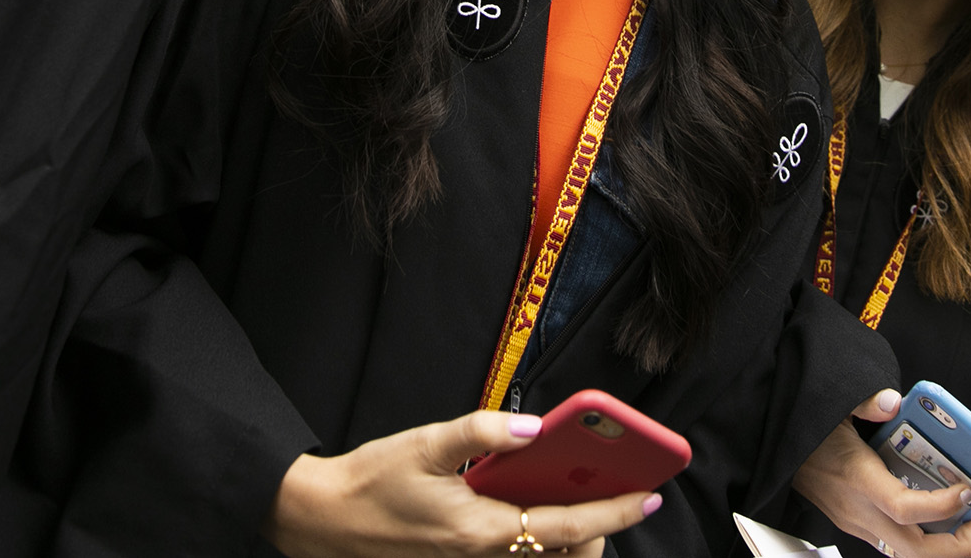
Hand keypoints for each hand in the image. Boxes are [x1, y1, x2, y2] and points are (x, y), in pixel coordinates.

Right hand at [266, 408, 662, 557]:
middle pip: (560, 552)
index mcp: (480, 530)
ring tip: (589, 493)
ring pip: (539, 557)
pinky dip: (540, 533)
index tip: (649, 495)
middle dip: (599, 528)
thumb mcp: (425, 444)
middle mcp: (482, 555)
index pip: (565, 526)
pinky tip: (537, 499)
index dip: (613, 512)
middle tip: (621, 491)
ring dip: (571, 533)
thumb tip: (533, 425)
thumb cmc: (369, 483)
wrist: (321, 522)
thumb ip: (482, 431)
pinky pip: (515, 553)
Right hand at [791, 391, 970, 557]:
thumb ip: (862, 402)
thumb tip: (891, 401)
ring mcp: (858, 524)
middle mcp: (859, 511)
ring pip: (907, 554)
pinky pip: (898, 545)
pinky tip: (945, 527)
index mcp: (858, 480)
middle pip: (914, 549)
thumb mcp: (831, 406)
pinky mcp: (859, 525)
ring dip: (945, 550)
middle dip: (956, 546)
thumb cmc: (807, 430)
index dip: (942, 507)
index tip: (968, 492)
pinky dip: (927, 543)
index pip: (905, 508)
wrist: (775, 451)